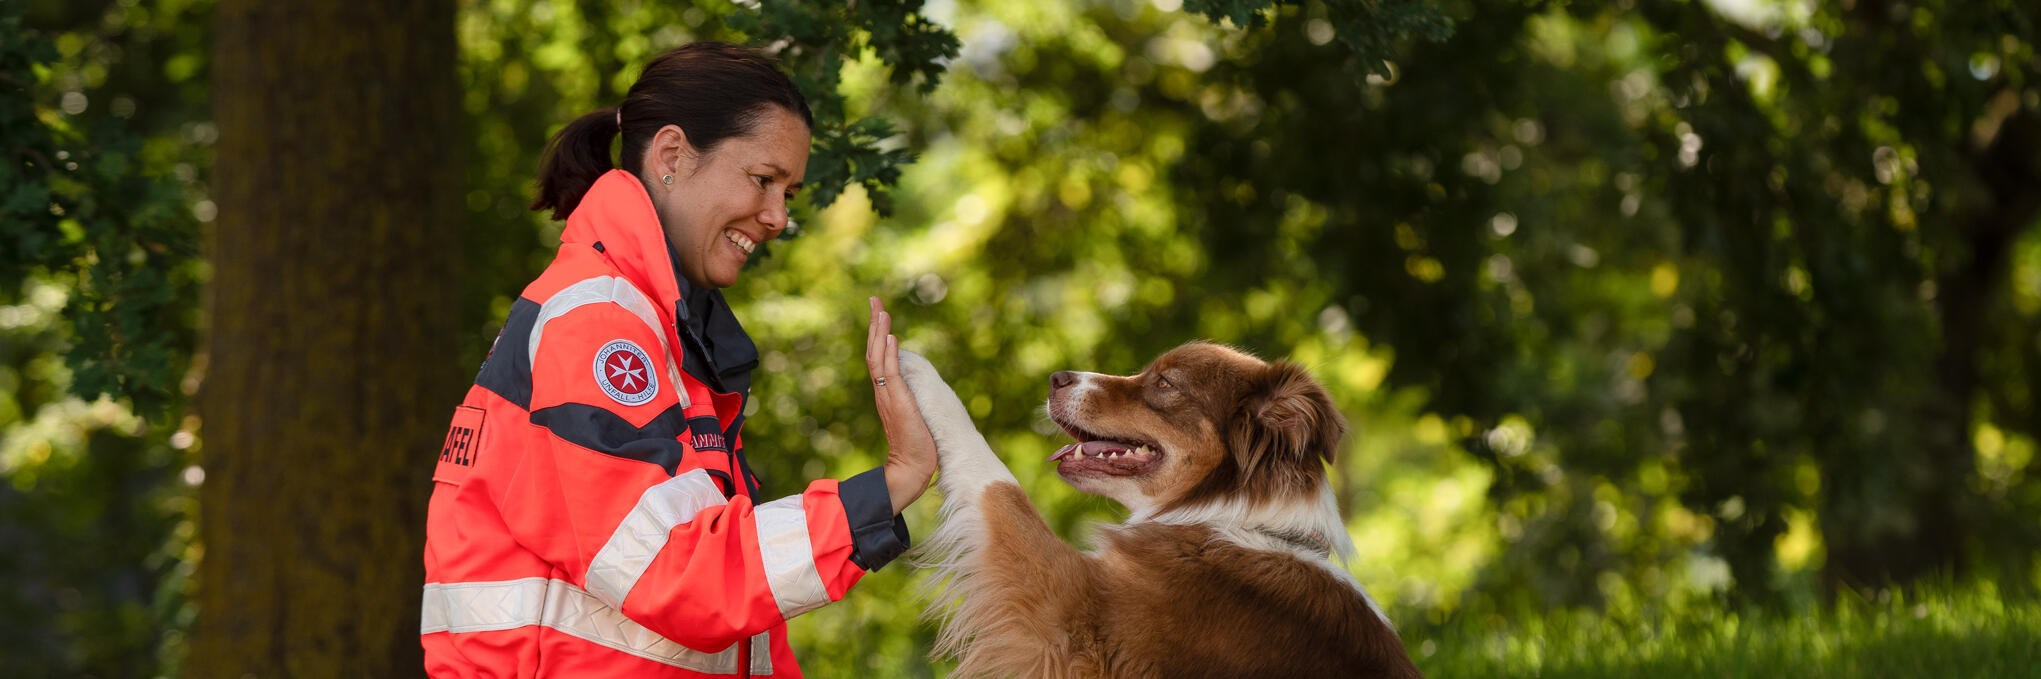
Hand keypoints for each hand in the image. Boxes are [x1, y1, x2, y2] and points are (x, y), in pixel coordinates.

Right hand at [867, 297, 936, 513]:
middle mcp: (883, 390)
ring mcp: (888, 395)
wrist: (911, 467)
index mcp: (886, 391)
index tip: (880, 312)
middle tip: (874, 300)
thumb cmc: (915, 445)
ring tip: (882, 311)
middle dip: (876, 324)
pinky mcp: (898, 402)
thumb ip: (908, 397)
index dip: (878, 333)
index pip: (879, 356)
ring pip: (878, 358)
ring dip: (880, 333)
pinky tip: (891, 338)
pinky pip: (890, 373)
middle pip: (874, 350)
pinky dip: (889, 354)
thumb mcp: (912, 413)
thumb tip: (913, 385)